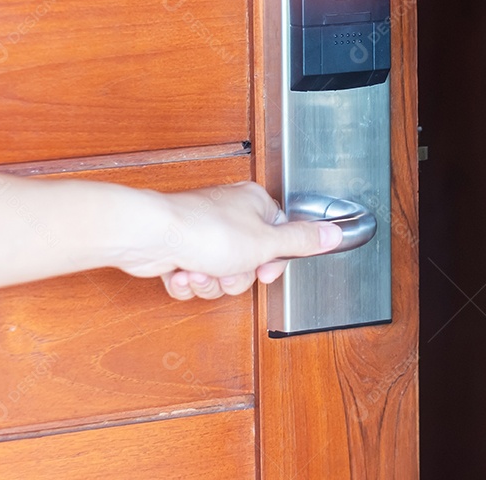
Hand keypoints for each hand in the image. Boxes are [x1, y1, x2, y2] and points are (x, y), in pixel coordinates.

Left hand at [146, 182, 341, 300]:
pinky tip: (180, 271)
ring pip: (219, 275)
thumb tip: (334, 233)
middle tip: (226, 269)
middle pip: (249, 263)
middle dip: (234, 277)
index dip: (271, 263)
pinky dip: (186, 281)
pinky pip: (193, 278)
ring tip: (197, 268)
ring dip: (208, 281)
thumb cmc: (203, 231)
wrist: (151, 236)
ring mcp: (202, 233)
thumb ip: (301, 240)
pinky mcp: (179, 249)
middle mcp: (229, 216)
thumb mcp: (265, 242)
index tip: (262, 269)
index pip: (280, 240)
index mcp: (254, 205)